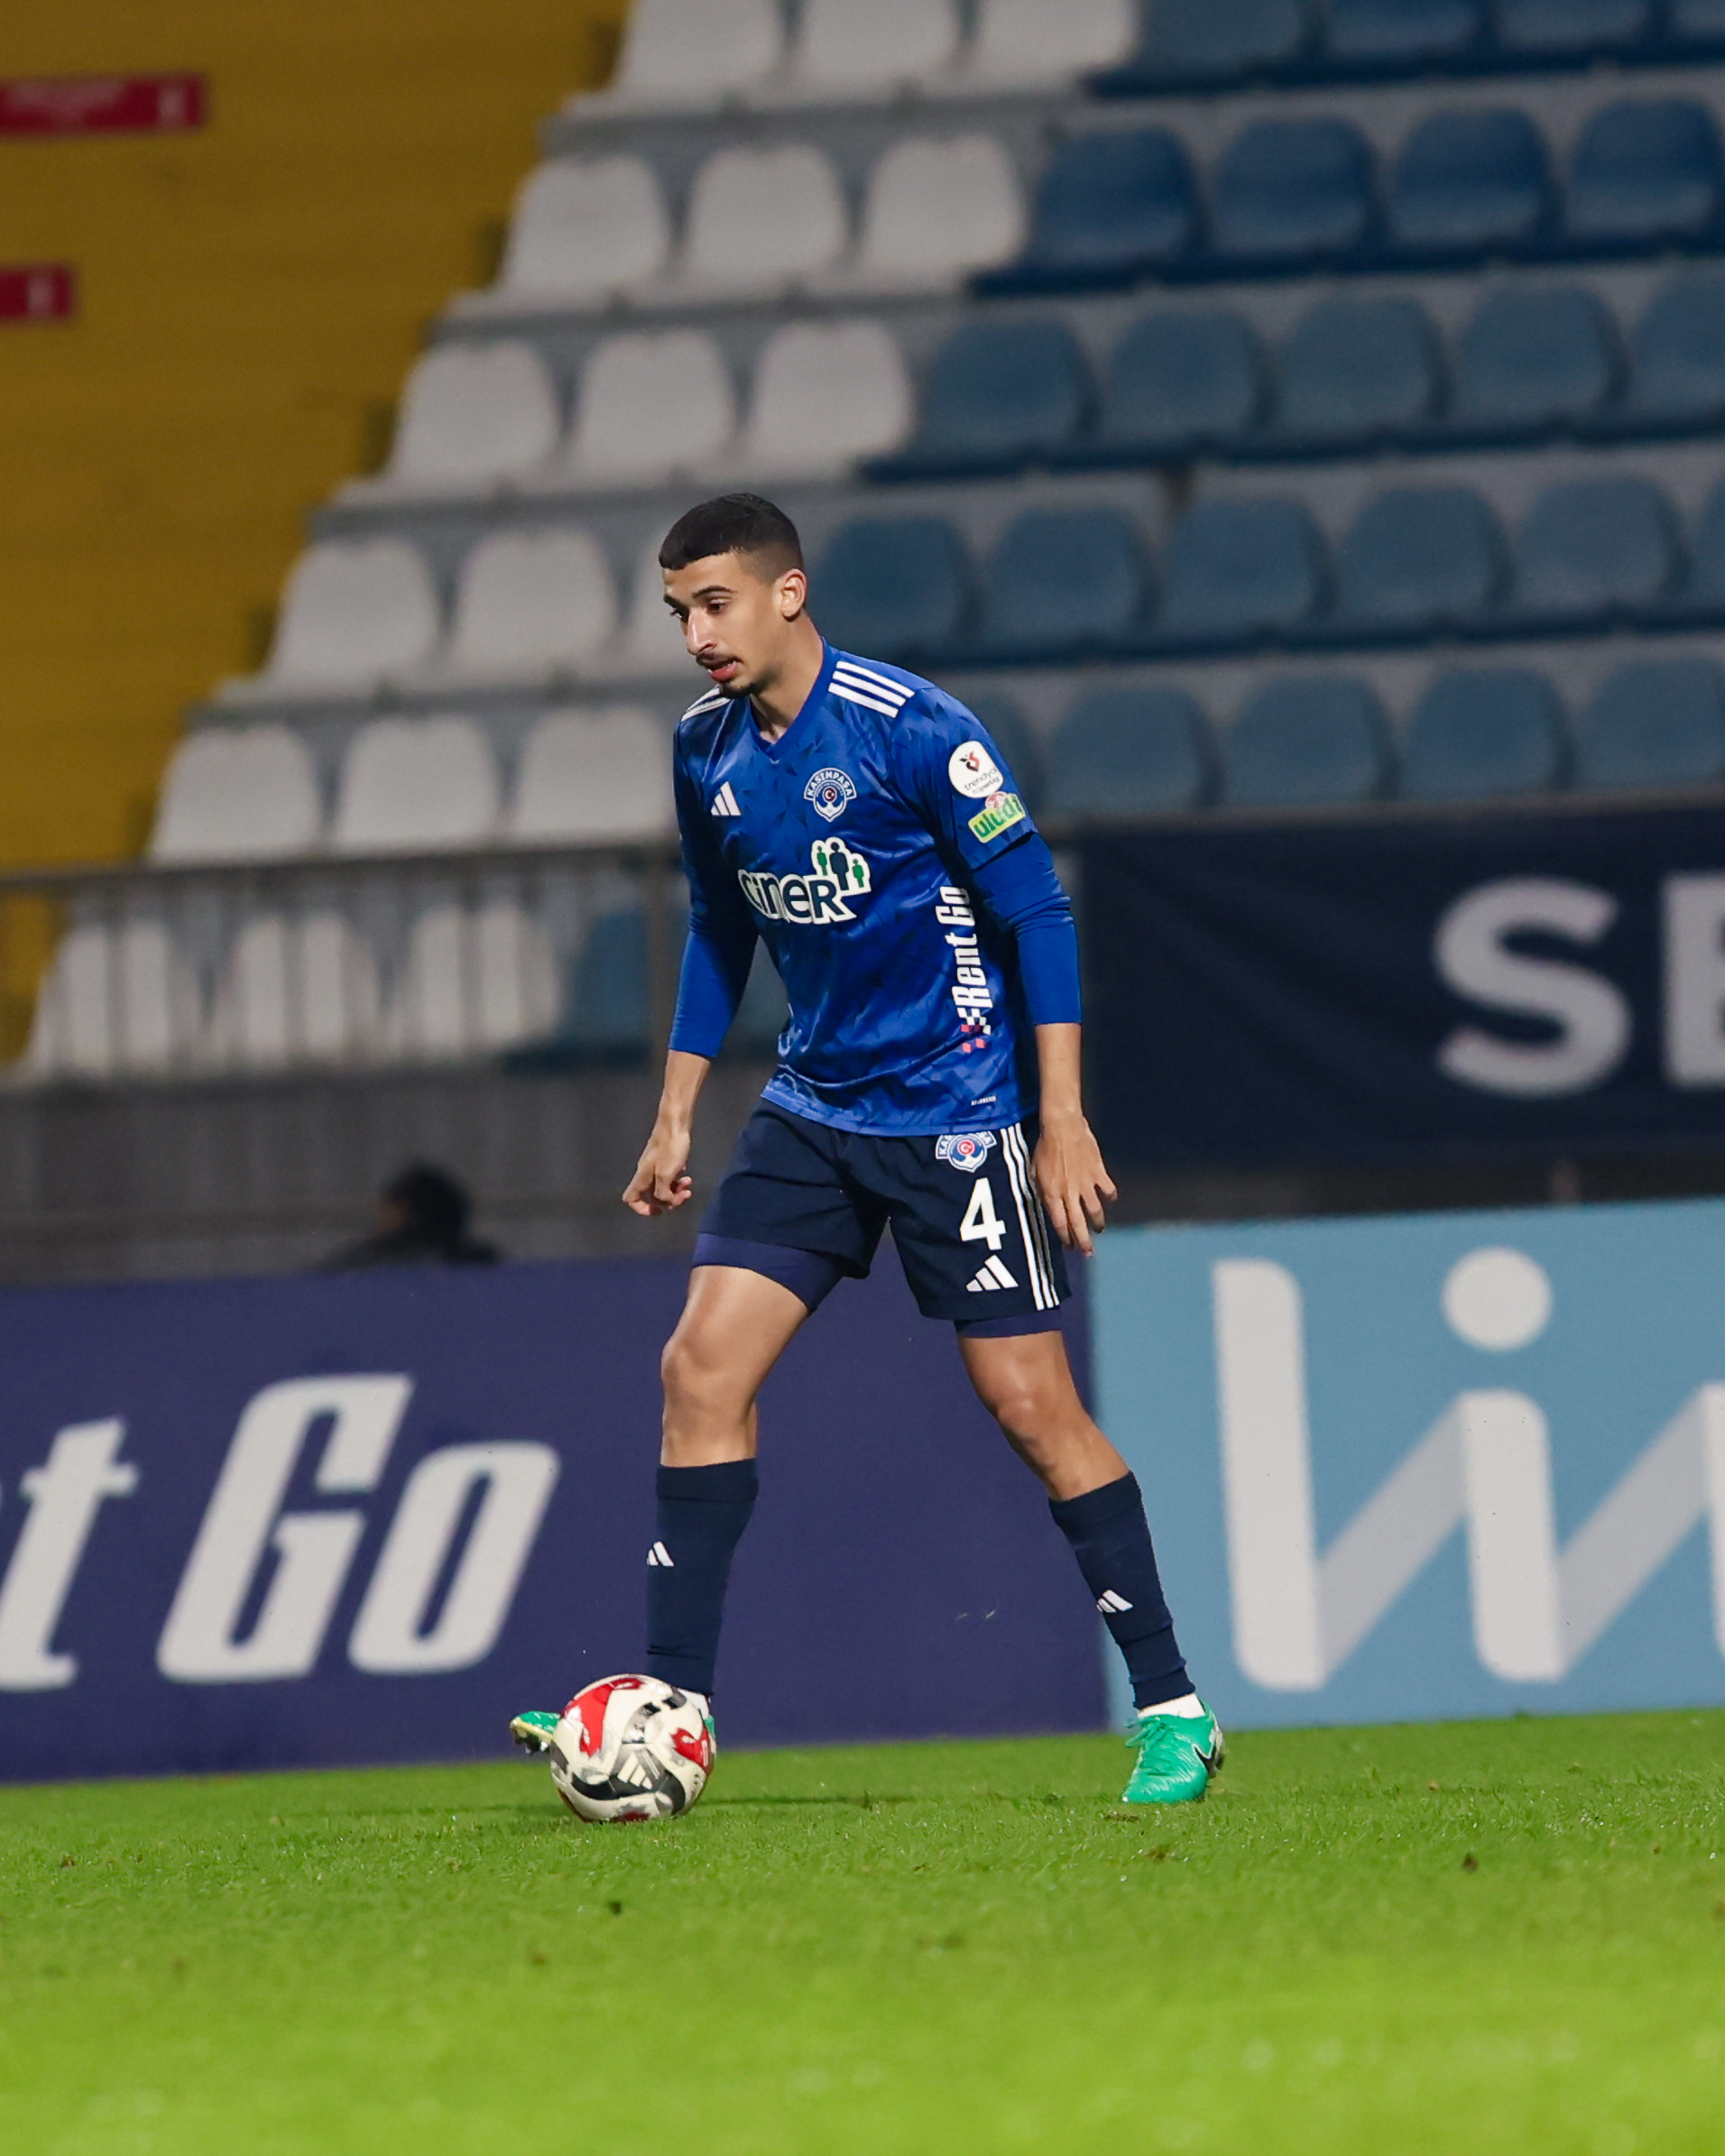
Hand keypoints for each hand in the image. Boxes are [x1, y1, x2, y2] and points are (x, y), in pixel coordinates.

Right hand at [623, 1123, 694, 1216]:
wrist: (675, 1124)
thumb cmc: (670, 1148)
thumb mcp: (666, 1175)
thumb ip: (662, 1193)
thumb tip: (665, 1201)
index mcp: (642, 1177)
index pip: (631, 1199)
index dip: (643, 1209)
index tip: (659, 1211)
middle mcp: (645, 1173)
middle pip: (651, 1196)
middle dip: (669, 1199)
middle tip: (684, 1195)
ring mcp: (654, 1165)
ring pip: (662, 1186)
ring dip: (676, 1190)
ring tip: (689, 1183)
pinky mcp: (664, 1158)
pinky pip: (669, 1175)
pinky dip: (677, 1179)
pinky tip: (686, 1173)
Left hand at [1033, 1109, 1116, 1255]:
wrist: (1062, 1127)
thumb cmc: (1044, 1146)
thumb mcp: (1035, 1170)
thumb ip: (1042, 1189)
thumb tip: (1047, 1202)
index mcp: (1052, 1193)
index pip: (1059, 1222)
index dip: (1065, 1237)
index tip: (1069, 1246)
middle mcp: (1069, 1192)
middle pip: (1078, 1223)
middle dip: (1084, 1240)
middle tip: (1089, 1253)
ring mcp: (1085, 1183)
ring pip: (1095, 1210)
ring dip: (1098, 1222)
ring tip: (1100, 1229)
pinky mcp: (1098, 1172)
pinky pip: (1107, 1189)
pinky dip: (1110, 1195)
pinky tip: (1111, 1199)